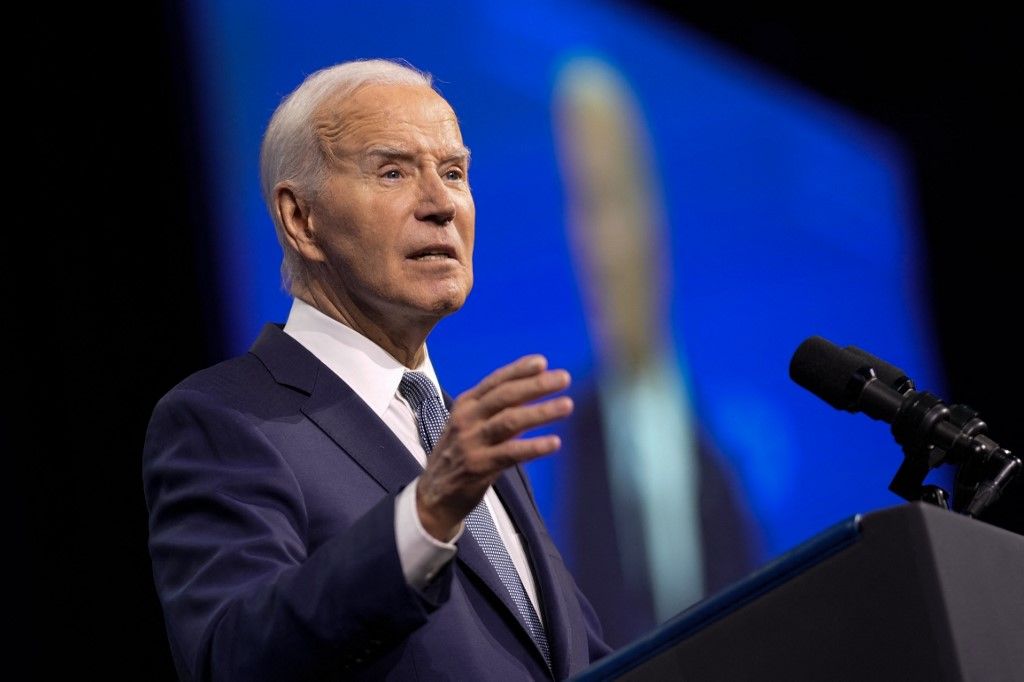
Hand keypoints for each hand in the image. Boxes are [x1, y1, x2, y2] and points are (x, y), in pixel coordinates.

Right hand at [416, 355, 572, 539]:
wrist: (432, 495)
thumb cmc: (459, 455)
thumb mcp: (473, 426)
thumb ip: (501, 410)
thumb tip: (534, 390)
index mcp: (466, 405)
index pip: (496, 381)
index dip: (519, 370)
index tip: (542, 362)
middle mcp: (467, 419)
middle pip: (505, 396)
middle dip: (536, 385)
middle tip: (564, 378)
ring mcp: (471, 443)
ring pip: (510, 421)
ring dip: (541, 412)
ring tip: (567, 405)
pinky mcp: (478, 467)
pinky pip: (511, 453)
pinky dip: (534, 446)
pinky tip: (554, 442)